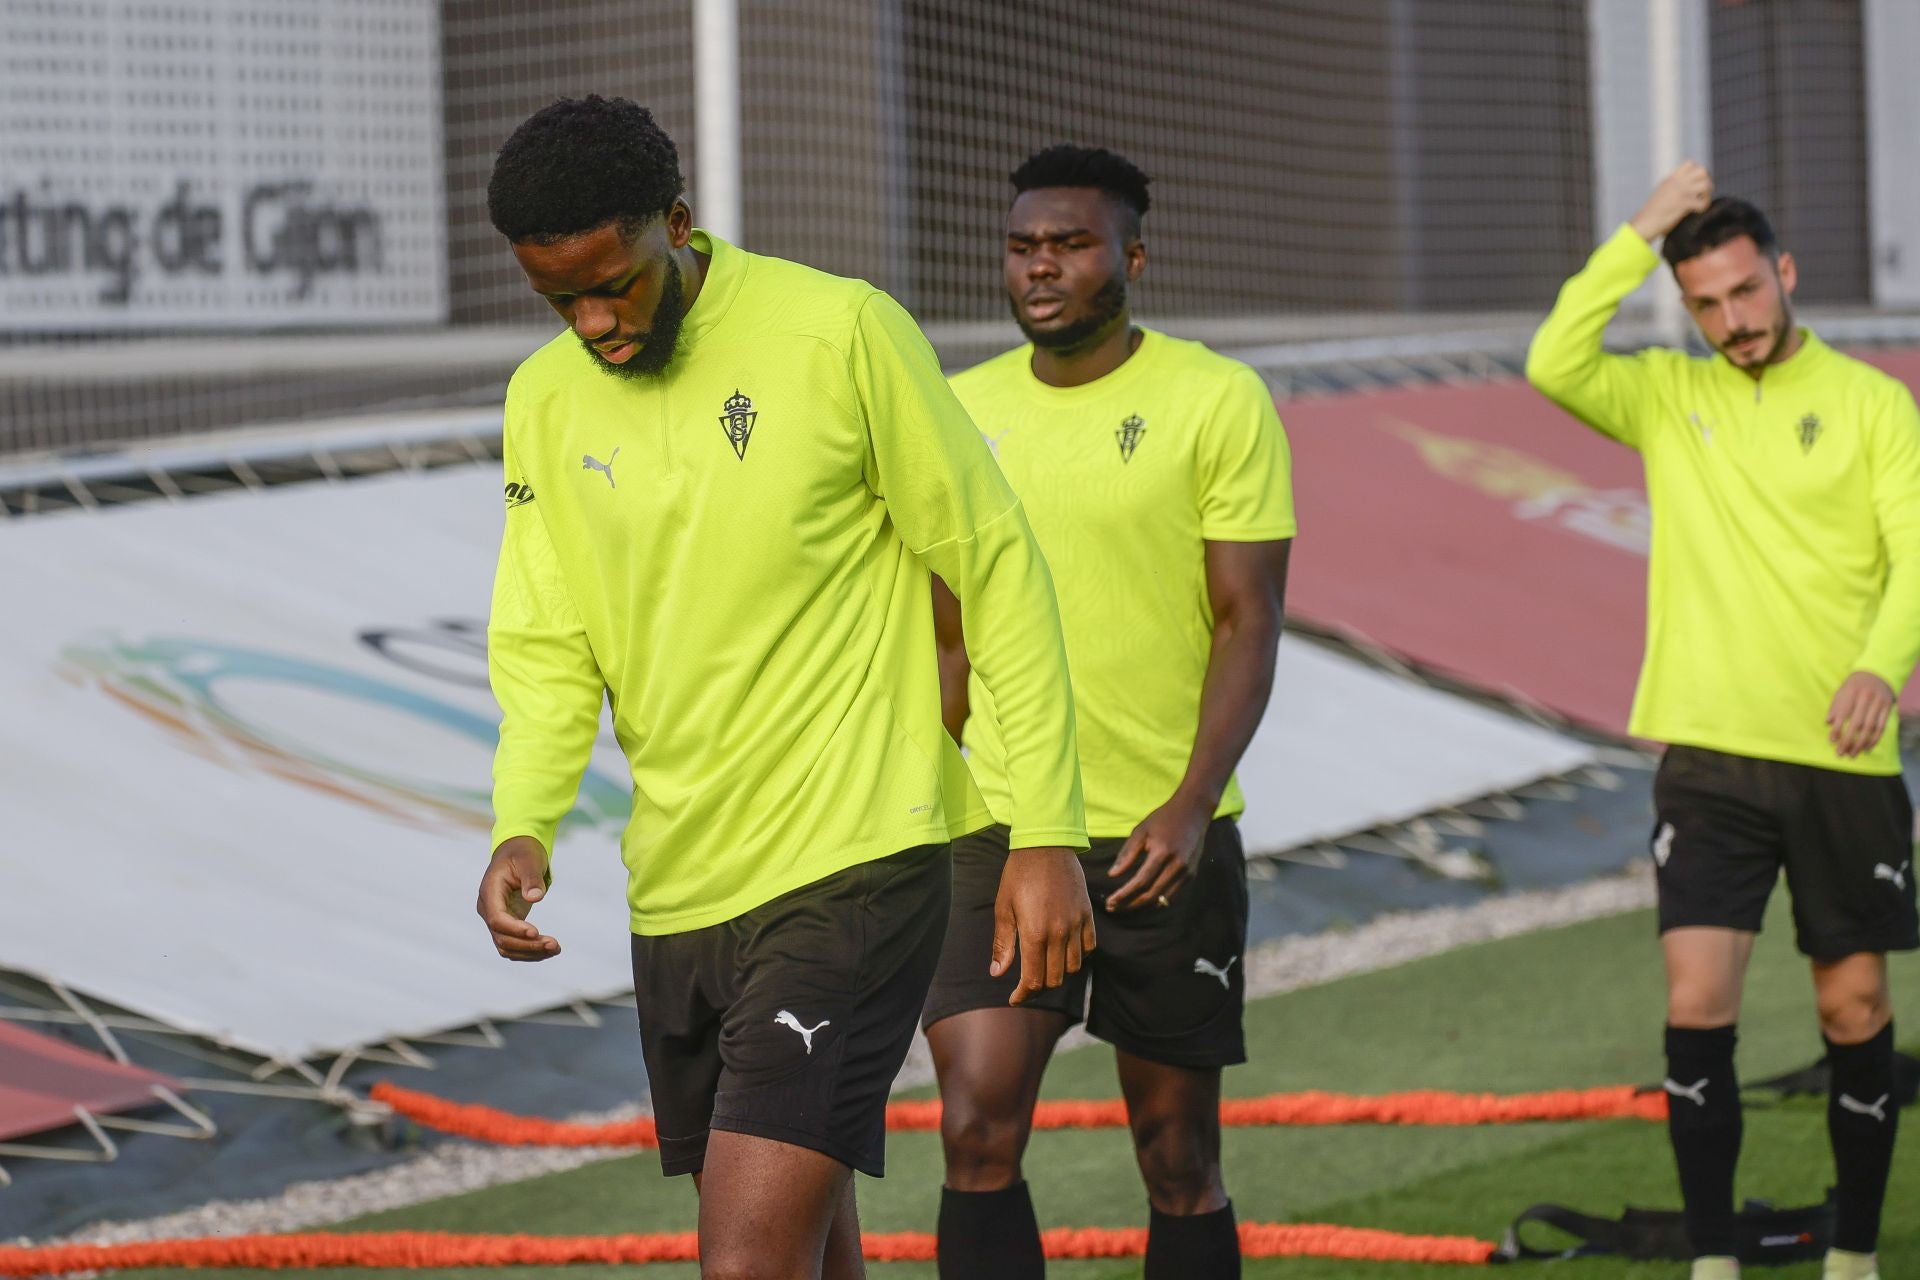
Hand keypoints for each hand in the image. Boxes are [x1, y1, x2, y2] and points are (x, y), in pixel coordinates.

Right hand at [476, 835, 560, 960]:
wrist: (516, 852)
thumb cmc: (523, 853)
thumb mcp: (529, 859)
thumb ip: (531, 878)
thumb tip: (536, 897)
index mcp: (490, 892)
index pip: (497, 919)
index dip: (515, 929)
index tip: (536, 933)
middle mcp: (488, 909)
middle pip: (502, 938)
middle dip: (528, 945)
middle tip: (555, 944)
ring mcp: (496, 919)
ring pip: (507, 947)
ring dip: (530, 952)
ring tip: (556, 949)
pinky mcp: (507, 924)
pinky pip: (514, 945)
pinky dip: (530, 951)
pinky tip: (549, 950)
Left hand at [990, 845, 1095, 1003]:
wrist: (1045, 844)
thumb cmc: (1018, 875)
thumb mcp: (1003, 908)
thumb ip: (1003, 943)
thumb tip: (997, 973)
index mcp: (1035, 933)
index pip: (1033, 979)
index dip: (1023, 994)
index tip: (1014, 998)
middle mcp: (1060, 933)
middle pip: (1054, 978)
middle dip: (1038, 987)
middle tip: (1025, 985)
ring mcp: (1077, 924)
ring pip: (1074, 966)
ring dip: (1058, 973)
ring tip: (1044, 967)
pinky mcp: (1088, 914)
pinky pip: (1089, 947)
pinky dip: (1078, 955)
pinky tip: (1064, 951)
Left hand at [1106, 791, 1212, 912]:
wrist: (1193, 811)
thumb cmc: (1163, 819)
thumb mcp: (1141, 831)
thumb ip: (1127, 854)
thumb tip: (1112, 875)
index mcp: (1162, 852)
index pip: (1141, 881)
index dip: (1124, 895)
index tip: (1109, 902)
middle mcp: (1177, 865)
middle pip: (1151, 894)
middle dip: (1130, 904)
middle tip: (1113, 907)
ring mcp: (1187, 871)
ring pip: (1162, 899)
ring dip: (1142, 905)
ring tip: (1124, 905)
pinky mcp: (1192, 874)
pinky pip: (1173, 895)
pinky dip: (1157, 900)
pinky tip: (1143, 899)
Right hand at [1629, 161, 1713, 243]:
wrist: (1643, 224)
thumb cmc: (1651, 214)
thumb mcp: (1661, 194)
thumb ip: (1673, 188)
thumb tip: (1686, 190)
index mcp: (1670, 179)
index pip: (1690, 164)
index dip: (1698, 172)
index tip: (1696, 183)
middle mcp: (1676, 183)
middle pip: (1702, 170)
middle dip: (1706, 181)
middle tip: (1702, 193)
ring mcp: (1680, 192)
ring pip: (1706, 184)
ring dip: (1707, 194)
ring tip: (1701, 202)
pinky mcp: (1683, 204)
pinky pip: (1703, 202)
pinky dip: (1703, 207)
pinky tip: (1697, 212)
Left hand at [1828, 671, 1895, 757]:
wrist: (1877, 674)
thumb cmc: (1854, 686)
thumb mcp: (1841, 691)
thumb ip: (1835, 706)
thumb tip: (1827, 723)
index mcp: (1852, 692)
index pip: (1843, 713)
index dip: (1838, 727)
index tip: (1832, 740)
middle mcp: (1866, 698)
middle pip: (1858, 723)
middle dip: (1849, 740)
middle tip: (1841, 752)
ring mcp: (1879, 703)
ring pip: (1871, 727)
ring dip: (1861, 743)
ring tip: (1853, 754)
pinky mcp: (1888, 708)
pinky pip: (1882, 727)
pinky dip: (1875, 739)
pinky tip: (1867, 748)